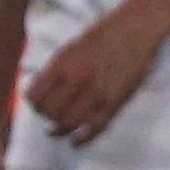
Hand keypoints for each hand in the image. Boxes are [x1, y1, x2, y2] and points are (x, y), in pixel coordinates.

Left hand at [24, 4, 169, 146]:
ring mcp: (97, 92)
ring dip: (60, 129)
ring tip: (58, 129)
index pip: (36, 94)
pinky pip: (95, 127)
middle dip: (46, 117)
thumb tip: (39, 88)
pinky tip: (75, 141)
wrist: (136, 28)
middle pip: (50, 112)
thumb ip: (55, 69)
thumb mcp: (70, 47)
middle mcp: (77, 79)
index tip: (36, 105)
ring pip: (69, 123)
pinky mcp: (115, 102)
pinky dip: (82, 139)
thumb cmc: (103, 34)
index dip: (33, 104)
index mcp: (62, 63)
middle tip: (48, 117)